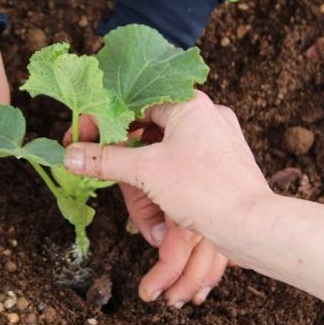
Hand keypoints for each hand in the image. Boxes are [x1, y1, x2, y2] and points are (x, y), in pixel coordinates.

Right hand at [64, 116, 228, 307]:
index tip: (82, 135)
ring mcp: (218, 137)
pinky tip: (151, 188)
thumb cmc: (204, 190)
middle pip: (149, 121)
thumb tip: (70, 155)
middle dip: (120, 142)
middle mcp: (206, 114)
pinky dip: (162, 170)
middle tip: (96, 157)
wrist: (253, 225)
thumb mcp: (145, 172)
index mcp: (189, 104)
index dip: (104, 117)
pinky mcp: (223, 161)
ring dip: (140, 159)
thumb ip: (104, 160)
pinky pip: (184, 157)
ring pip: (166, 141)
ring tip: (122, 177)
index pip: (134, 99)